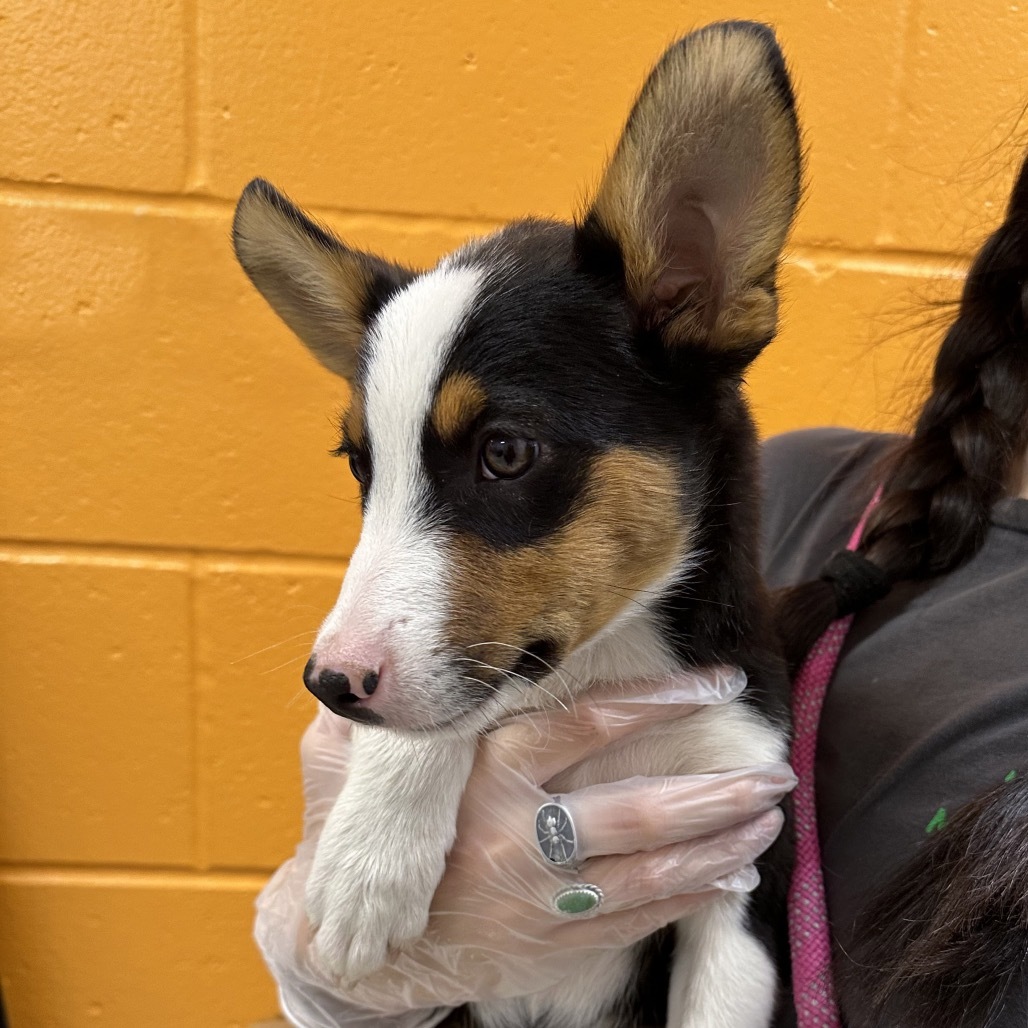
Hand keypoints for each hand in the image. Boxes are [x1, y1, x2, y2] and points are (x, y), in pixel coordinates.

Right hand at [255, 668, 794, 1026]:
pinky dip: (692, 895)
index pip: (587, 724)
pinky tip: (733, 873)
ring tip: (768, 814)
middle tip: (771, 769)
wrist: (362, 953)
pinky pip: (638, 918)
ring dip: (719, 840)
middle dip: (714, 788)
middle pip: (638, 808)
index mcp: (484, 777)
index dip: (659, 699)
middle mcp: (520, 836)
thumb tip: (391, 663)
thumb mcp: (351, 767)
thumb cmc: (365, 841)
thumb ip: (388, 718)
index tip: (718, 682)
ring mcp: (541, 899)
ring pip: (651, 869)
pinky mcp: (554, 945)